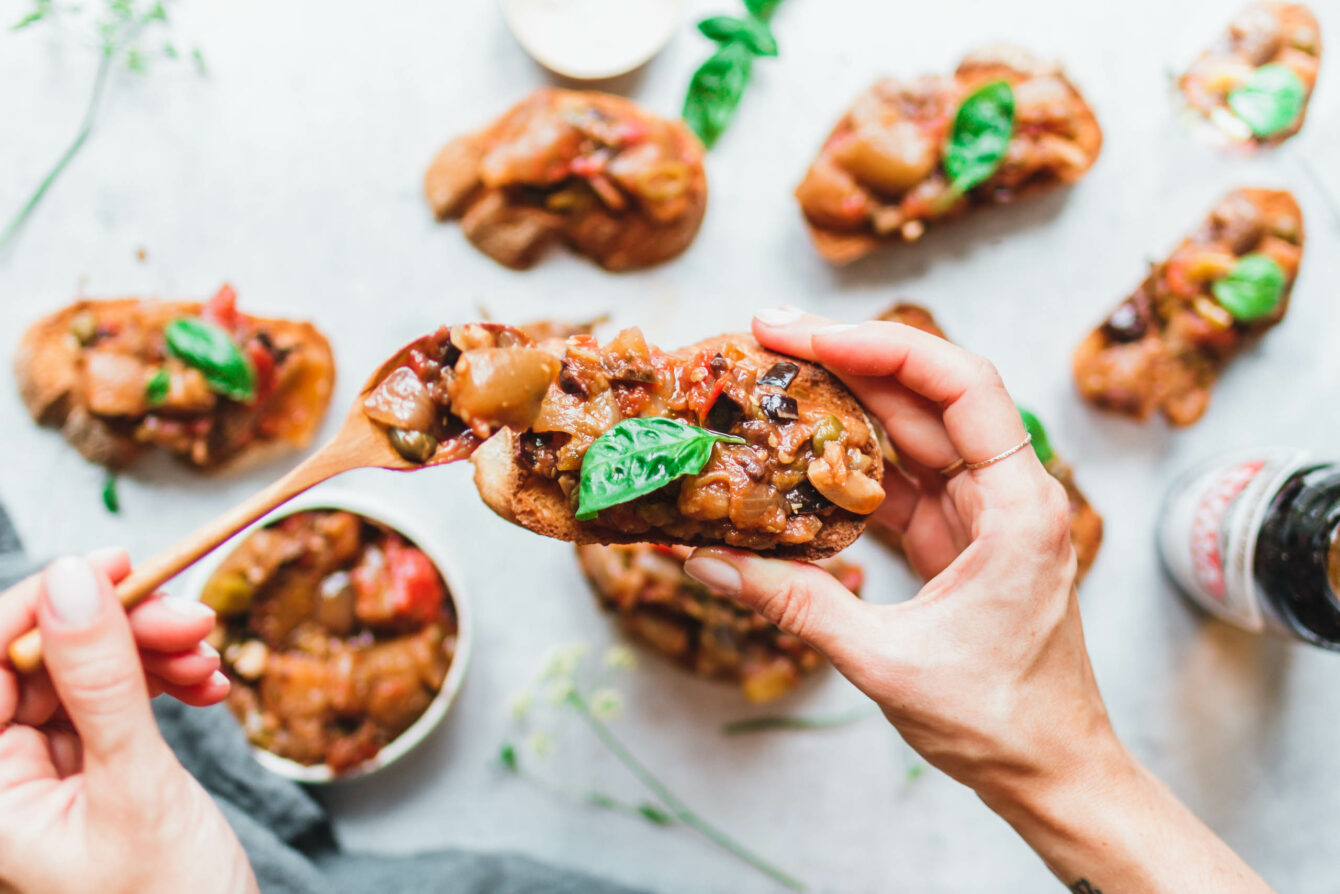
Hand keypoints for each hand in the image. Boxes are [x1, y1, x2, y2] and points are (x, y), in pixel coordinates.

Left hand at [0, 552, 257, 893]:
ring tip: (212, 661)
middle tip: (193, 618)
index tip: (112, 565)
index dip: (42, 606)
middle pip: (44, 661)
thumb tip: (73, 581)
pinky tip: (209, 688)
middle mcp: (4, 780)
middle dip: (122, 630)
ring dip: (154, 654)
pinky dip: (166, 684)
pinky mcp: (94, 774)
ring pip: (87, 674)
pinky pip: (119, 702)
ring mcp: (47, 776)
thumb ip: (102, 683)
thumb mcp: (136, 788)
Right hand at [684, 309, 1272, 892]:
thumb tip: (710, 564)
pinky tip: (802, 454)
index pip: (959, 386)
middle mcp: (1009, 495)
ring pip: (912, 434)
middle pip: (928, 396)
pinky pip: (902, 482)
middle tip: (766, 338)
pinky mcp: (960, 541)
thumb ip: (797, 605)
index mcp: (1020, 507)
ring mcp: (983, 516)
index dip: (881, 347)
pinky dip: (851, 466)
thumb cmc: (1002, 723)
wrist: (1053, 774)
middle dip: (847, 360)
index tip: (805, 335)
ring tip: (774, 382)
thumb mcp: (888, 663)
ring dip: (846, 406)